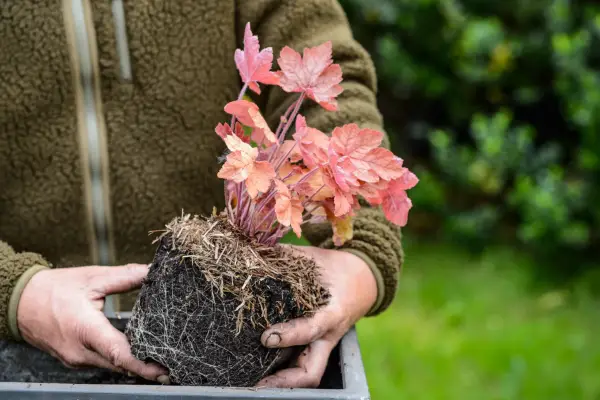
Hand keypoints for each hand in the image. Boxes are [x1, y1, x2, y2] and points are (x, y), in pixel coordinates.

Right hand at [17, 263, 168, 381]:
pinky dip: (120, 360)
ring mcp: (77, 360)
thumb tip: (152, 271)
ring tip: (159, 360)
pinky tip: (137, 353)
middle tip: (171, 365)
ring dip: (133, 364)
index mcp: (85, 329)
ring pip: (112, 366)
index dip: (142, 365)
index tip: (162, 370)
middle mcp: (81, 352)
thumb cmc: (55, 289)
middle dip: (145, 366)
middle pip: (120, 364)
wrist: (20, 303)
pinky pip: (103, 363)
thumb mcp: (93, 278)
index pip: (119, 353)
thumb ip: (125, 277)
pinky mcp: (75, 360)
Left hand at [257, 246, 376, 387]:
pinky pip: (301, 364)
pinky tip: (259, 368)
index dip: (289, 335)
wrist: (362, 281)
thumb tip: (255, 249)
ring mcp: (323, 345)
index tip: (266, 337)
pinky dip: (282, 369)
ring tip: (254, 384)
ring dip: (282, 381)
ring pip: (307, 373)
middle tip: (258, 384)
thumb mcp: (314, 258)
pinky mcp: (316, 346)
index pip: (311, 330)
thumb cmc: (334, 268)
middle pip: (312, 371)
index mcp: (333, 313)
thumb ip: (287, 256)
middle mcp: (328, 336)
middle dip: (285, 381)